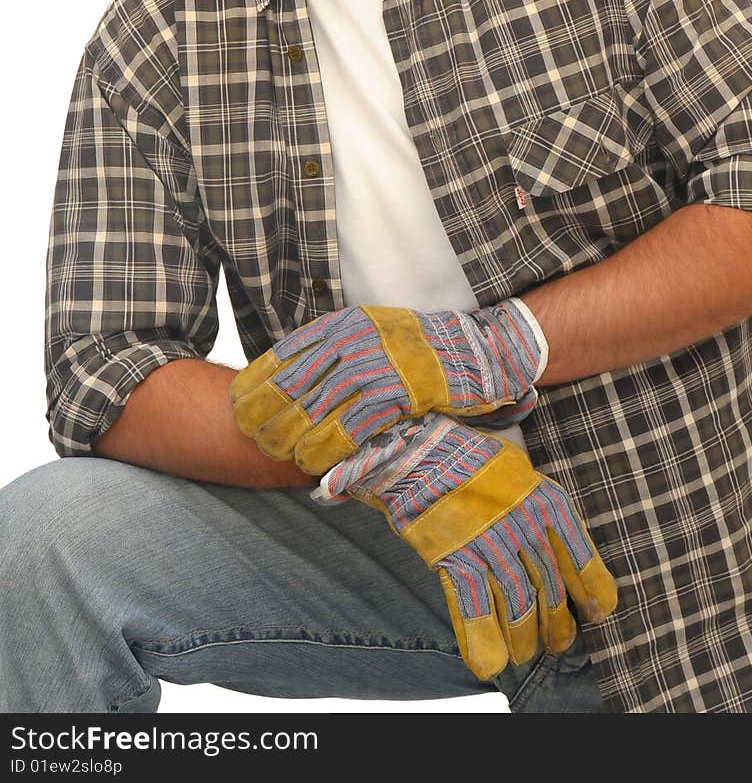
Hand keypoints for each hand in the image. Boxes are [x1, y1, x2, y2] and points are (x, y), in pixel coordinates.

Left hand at [230, 299, 544, 473]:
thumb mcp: (369, 335)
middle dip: (266, 416)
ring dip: (293, 440)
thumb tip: (288, 381)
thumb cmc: (416, 351)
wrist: (474, 353)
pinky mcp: (397, 395)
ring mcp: (375, 367)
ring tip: (284, 455)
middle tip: (255, 439)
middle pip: (291, 385)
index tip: (235, 405)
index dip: (254, 383)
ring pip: (315, 410)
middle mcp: (353, 342)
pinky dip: (328, 451)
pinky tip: (316, 466)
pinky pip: (350, 429)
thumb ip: (333, 352)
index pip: (283, 355)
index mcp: (342, 325)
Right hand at [311, 412, 616, 680]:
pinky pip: (474, 606)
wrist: (416, 442)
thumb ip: (534, 502)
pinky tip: (488, 664)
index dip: (591, 586)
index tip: (601, 611)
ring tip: (524, 653)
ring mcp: (489, 539)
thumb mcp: (515, 467)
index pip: (578, 552)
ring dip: (522, 635)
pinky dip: (481, 639)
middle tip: (558, 643)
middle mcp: (523, 521)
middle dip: (555, 621)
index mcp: (544, 498)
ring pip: (516, 601)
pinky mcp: (456, 553)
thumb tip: (551, 536)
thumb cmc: (465, 454)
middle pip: (547, 584)